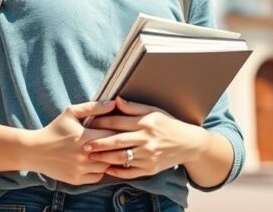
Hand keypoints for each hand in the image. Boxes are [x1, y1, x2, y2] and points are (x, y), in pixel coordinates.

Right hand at [23, 100, 118, 185]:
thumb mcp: (71, 113)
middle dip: (116, 147)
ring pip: (107, 166)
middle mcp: (85, 156)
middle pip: (113, 153)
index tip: (119, 129)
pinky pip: (97, 177)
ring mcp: (81, 170)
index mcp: (85, 137)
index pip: (113, 135)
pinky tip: (97, 162)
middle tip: (119, 141)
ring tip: (108, 152)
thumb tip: (113, 103)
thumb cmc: (54, 129)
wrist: (35, 150)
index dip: (119, 132)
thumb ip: (93, 107)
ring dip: (109, 159)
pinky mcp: (77, 180)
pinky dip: (99, 170)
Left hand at [83, 96, 206, 179]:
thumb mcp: (153, 111)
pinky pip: (130, 172)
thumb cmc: (168, 124)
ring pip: (121, 158)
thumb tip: (115, 100)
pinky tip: (107, 168)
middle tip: (84, 145)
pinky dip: (117, 171)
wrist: (188, 144)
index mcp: (145, 123)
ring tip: (92, 157)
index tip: (89, 123)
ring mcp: (148, 155)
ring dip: (104, 158)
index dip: (101, 122)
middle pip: (117, 141)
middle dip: (98, 143)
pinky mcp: (150, 169)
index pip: (118, 122)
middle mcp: (146, 139)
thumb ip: (133, 107)